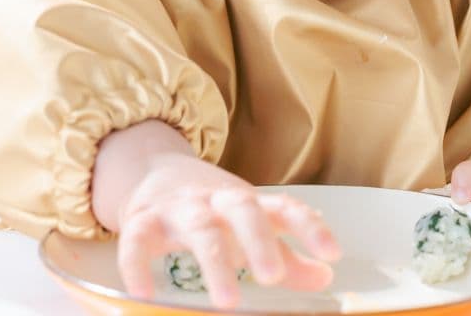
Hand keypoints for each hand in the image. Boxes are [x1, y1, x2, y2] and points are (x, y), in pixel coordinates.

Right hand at [116, 153, 340, 308]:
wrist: (152, 170)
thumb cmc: (212, 209)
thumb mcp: (250, 226)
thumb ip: (286, 254)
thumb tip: (325, 277)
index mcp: (247, 202)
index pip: (285, 208)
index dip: (310, 228)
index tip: (333, 254)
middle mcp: (216, 200)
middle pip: (242, 210)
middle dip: (259, 242)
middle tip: (273, 276)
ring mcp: (179, 209)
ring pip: (198, 228)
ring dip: (214, 262)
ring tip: (227, 301)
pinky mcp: (142, 221)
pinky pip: (137, 240)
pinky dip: (137, 264)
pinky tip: (145, 293)